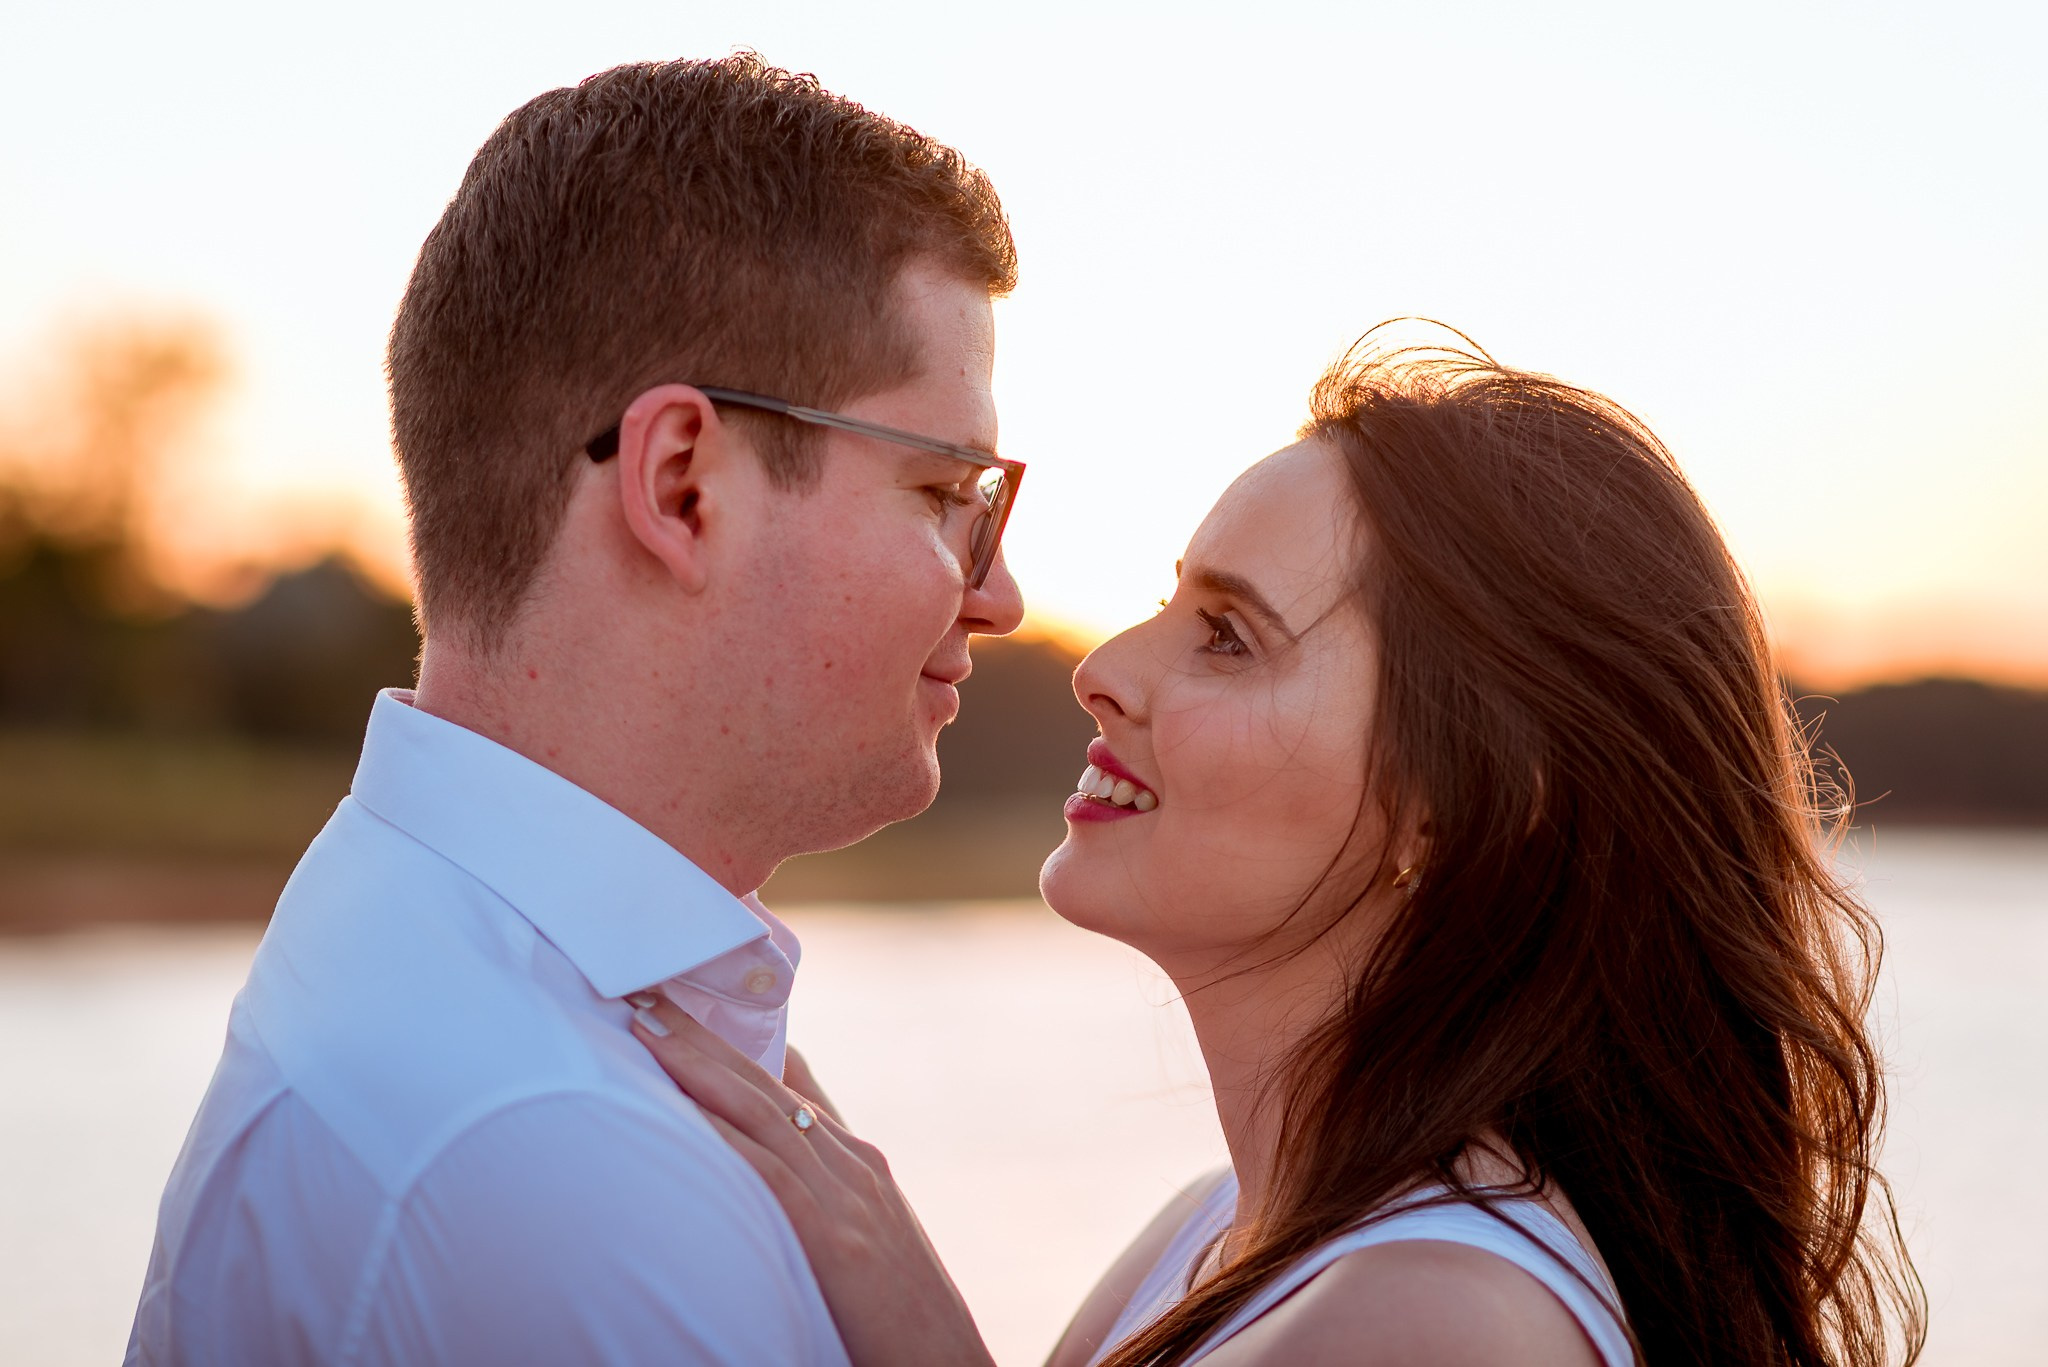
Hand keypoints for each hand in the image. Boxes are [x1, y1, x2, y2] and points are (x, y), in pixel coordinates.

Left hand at [628, 996, 995, 1366]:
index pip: (794, 1082)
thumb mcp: (870, 1240)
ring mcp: (849, 1197)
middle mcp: (854, 1165)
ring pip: (761, 1113)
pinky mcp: (835, 1241)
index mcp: (861, 1163)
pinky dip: (722, 1135)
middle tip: (644, 992)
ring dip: (698, 1066)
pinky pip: (766, 1175)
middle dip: (703, 1037)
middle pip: (767, 1083)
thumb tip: (768, 1168)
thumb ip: (824, 1195)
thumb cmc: (902, 1319)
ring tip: (645, 1026)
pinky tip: (680, 1109)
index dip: (739, 1040)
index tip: (686, 1003)